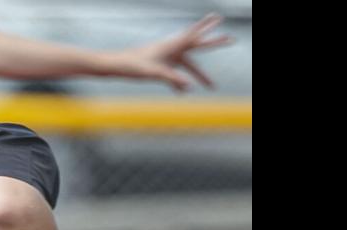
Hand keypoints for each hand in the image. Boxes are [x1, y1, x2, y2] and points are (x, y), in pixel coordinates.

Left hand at [102, 13, 233, 91]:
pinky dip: (180, 81)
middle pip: (197, 47)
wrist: (116, 66)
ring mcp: (165, 56)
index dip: (207, 27)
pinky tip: (181, 93)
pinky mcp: (159, 63)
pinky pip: (175, 72)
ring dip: (199, 75)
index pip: (194, 35)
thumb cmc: (133, 66)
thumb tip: (187, 87)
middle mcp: (171, 48)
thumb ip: (172, 79)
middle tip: (230, 40)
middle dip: (213, 45)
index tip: (218, 18)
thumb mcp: (154, 73)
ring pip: (187, 65)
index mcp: (171, 46)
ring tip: (211, 86)